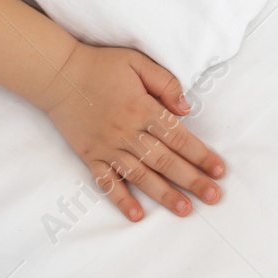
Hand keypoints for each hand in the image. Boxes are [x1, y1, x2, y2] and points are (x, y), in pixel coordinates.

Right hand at [43, 41, 226, 221]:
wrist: (58, 74)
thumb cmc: (101, 65)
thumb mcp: (137, 62)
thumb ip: (165, 82)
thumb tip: (186, 109)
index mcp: (142, 107)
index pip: (178, 136)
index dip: (201, 154)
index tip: (219, 170)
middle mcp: (127, 131)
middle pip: (165, 160)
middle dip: (192, 180)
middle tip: (213, 197)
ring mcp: (108, 147)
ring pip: (140, 175)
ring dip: (164, 194)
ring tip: (184, 210)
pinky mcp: (91, 156)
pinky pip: (106, 182)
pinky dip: (121, 199)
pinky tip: (137, 215)